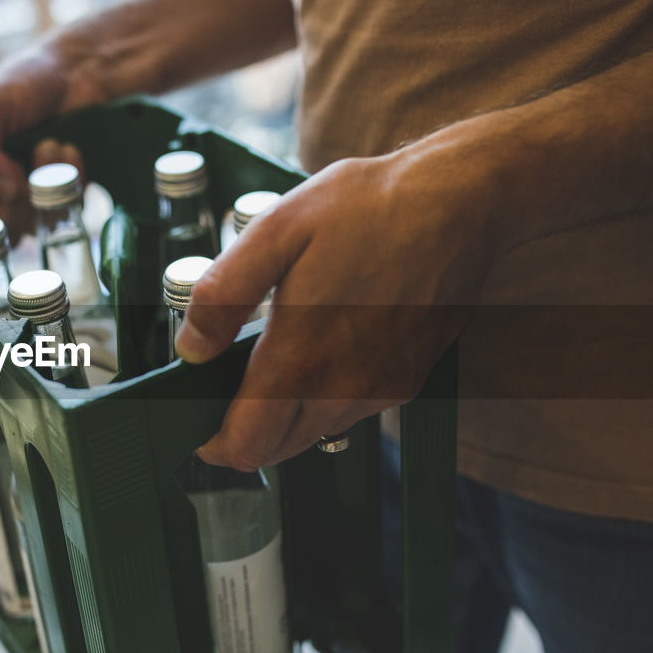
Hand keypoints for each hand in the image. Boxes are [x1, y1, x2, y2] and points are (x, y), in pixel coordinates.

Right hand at [0, 41, 104, 237]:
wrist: (78, 72)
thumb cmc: (25, 84)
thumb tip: (3, 192)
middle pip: (0, 234)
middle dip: (14, 201)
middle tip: (22, 167)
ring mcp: (33, 200)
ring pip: (36, 226)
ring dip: (45, 184)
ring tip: (50, 144)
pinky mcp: (66, 197)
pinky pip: (69, 210)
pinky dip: (71, 180)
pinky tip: (70, 150)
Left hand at [175, 148, 497, 469]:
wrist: (462, 203)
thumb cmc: (369, 207)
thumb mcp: (277, 230)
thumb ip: (224, 295)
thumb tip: (191, 347)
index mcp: (303, 358)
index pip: (245, 445)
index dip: (211, 439)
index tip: (199, 414)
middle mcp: (345, 389)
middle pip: (276, 449)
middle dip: (244, 428)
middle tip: (229, 379)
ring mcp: (380, 391)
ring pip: (313, 433)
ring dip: (285, 412)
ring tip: (280, 351)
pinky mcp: (407, 382)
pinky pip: (351, 412)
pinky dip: (325, 396)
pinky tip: (326, 345)